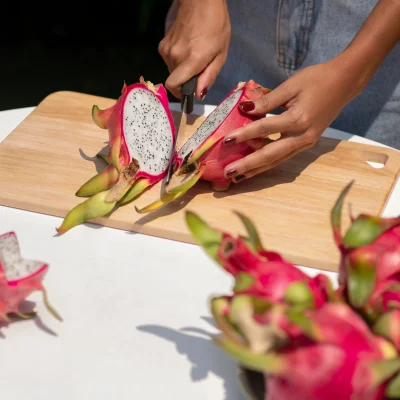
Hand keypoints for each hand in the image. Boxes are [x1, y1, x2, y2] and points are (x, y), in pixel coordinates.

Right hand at [158, 0, 230, 99]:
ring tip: (194, 55)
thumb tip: (198, 95)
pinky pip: (169, 60)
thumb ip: (209, 76)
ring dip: (182, 69)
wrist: (200, 2)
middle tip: (199, 68)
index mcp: (191, 60)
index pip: (173, 85)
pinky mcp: (162, 45)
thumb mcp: (220, 54)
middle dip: (186, 79)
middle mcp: (175, 57)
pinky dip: (177, 60)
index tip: (189, 92)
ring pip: (172, 70)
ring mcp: (166, 50)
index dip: (180, 93)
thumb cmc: (216, 27)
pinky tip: (187, 48)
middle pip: (175, 79)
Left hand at [222, 55, 364, 182]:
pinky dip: (268, 163)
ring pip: (277, 160)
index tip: (226, 140)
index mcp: (298, 119)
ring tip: (238, 177)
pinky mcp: (306, 144)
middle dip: (247, 165)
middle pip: (270, 154)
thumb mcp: (290, 86)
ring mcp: (306, 143)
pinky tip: (255, 167)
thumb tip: (244, 109)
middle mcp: (302, 136)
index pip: (265, 129)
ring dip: (256, 169)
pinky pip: (284, 157)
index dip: (244, 134)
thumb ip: (267, 100)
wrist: (344, 84)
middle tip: (228, 172)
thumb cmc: (317, 80)